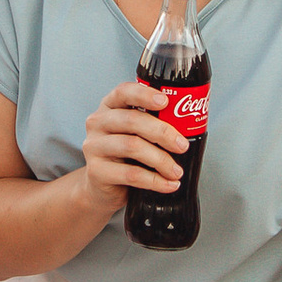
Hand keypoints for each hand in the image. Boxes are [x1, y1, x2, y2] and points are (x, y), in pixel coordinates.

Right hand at [80, 79, 189, 209]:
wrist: (102, 188)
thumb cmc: (124, 157)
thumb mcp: (136, 135)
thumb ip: (153, 125)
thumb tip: (188, 124)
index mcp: (109, 107)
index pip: (124, 92)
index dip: (145, 94)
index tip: (166, 101)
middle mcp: (98, 123)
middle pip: (132, 120)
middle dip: (162, 132)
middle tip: (182, 145)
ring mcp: (94, 146)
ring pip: (132, 146)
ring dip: (161, 160)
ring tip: (176, 170)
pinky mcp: (96, 171)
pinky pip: (130, 174)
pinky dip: (154, 181)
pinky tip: (167, 184)